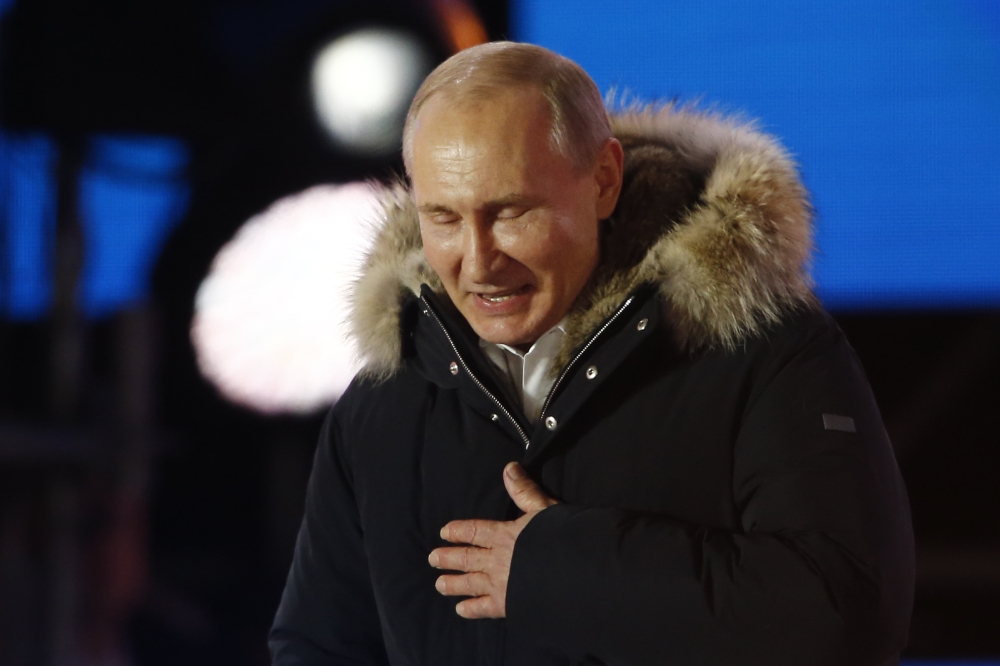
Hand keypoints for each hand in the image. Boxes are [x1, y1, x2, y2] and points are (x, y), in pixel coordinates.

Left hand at [428, 462, 557, 618]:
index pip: (475, 531)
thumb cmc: (560, 537)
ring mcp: (500, 584)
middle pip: (467, 558)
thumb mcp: (543, 509)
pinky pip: (484, 608)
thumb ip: (524, 491)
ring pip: (470, 583)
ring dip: (453, 584)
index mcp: (504, 535)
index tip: (444, 532)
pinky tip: (461, 610)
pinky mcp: (507, 605)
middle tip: (432, 559)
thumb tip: (508, 468)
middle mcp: (497, 560)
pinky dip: (472, 609)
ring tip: (439, 584)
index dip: (458, 531)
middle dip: (448, 558)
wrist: (571, 572)